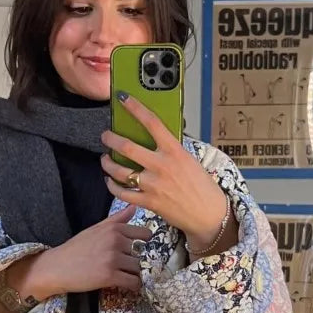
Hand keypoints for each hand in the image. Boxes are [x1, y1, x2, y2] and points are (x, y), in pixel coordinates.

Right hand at [36, 205, 150, 294]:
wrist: (56, 268)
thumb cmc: (76, 248)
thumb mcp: (96, 229)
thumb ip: (116, 219)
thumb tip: (134, 207)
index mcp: (113, 228)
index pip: (144, 234)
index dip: (142, 243)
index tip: (134, 250)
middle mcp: (115, 241)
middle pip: (142, 252)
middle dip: (135, 260)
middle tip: (124, 266)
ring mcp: (113, 259)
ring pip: (138, 268)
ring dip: (133, 273)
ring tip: (122, 275)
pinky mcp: (110, 276)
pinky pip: (133, 282)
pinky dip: (133, 286)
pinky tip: (126, 285)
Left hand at [100, 93, 229, 249]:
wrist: (207, 214)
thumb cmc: (201, 186)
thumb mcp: (189, 160)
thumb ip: (170, 150)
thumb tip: (154, 139)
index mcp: (174, 151)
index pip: (151, 123)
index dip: (135, 108)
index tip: (123, 98)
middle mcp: (162, 166)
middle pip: (127, 147)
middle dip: (111, 138)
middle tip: (105, 136)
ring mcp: (154, 185)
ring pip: (120, 171)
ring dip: (107, 163)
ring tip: (105, 159)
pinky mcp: (148, 202)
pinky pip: (122, 193)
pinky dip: (112, 186)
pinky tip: (110, 181)